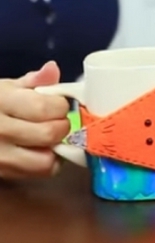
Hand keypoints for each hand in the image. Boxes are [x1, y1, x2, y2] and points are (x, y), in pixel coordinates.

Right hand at [0, 62, 69, 179]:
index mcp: (0, 102)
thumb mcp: (5, 87)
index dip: (60, 106)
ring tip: (49, 139)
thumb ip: (34, 81)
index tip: (58, 104)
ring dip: (55, 149)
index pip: (44, 108)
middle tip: (57, 121)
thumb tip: (53, 69)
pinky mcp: (2, 172)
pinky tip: (38, 151)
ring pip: (46, 161)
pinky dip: (45, 163)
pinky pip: (36, 173)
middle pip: (49, 134)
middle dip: (62, 126)